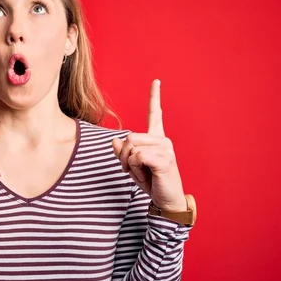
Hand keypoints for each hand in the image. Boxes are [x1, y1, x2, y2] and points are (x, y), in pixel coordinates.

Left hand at [112, 79, 185, 211]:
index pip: (155, 114)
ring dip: (129, 164)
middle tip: (133, 170)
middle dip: (124, 156)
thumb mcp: (132, 166)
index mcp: (157, 139)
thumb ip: (123, 153)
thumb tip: (114, 141)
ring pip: (131, 148)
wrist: (166, 200)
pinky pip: (138, 157)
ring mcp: (166, 149)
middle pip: (129, 137)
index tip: (156, 80)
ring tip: (142, 173)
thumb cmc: (151, 182)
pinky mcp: (165, 160)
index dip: (155, 96)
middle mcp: (163, 140)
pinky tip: (146, 175)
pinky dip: (135, 169)